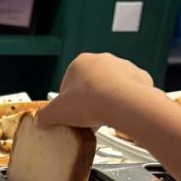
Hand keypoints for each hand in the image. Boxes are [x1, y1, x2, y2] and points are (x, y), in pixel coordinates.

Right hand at [37, 53, 154, 130]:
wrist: (123, 104)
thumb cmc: (91, 102)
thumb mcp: (56, 113)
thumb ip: (45, 116)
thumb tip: (41, 121)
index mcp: (80, 62)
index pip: (68, 84)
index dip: (68, 103)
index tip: (70, 115)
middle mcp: (102, 60)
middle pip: (90, 84)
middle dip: (88, 102)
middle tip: (86, 119)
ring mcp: (122, 67)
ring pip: (110, 87)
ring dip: (106, 102)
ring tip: (103, 119)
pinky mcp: (138, 77)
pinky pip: (128, 92)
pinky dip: (124, 103)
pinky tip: (119, 114)